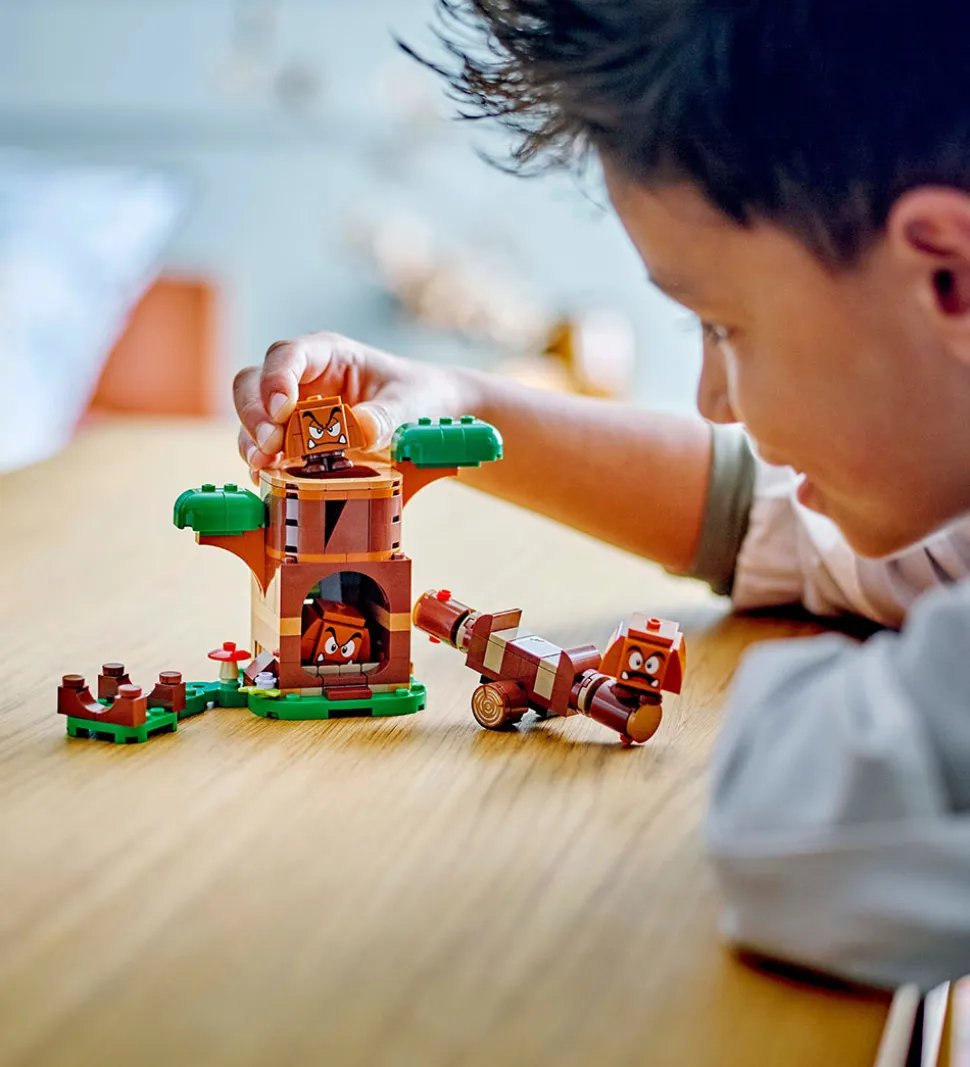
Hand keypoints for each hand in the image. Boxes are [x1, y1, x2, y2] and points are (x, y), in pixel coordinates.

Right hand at [234, 331, 475, 475]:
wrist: (425, 413)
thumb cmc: (415, 396)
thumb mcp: (409, 403)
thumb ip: (387, 415)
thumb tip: (360, 429)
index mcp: (329, 354)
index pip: (287, 355)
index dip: (277, 379)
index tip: (282, 409)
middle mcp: (302, 378)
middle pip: (254, 384)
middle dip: (255, 414)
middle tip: (270, 446)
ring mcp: (292, 408)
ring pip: (252, 417)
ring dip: (252, 442)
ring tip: (264, 466)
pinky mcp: (292, 439)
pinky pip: (264, 447)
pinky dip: (263, 463)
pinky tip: (268, 478)